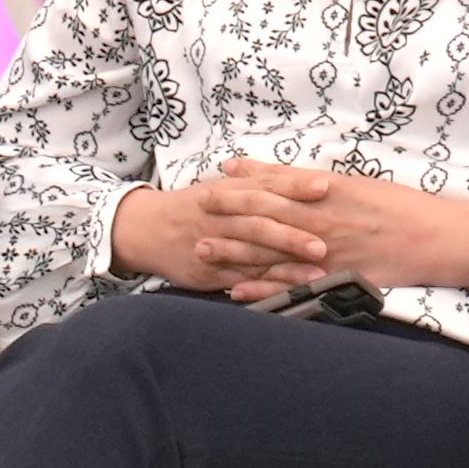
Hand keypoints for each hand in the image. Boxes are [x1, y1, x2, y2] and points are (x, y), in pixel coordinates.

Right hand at [109, 171, 335, 297]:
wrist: (144, 229)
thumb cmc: (192, 206)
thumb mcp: (220, 187)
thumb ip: (258, 181)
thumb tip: (305, 175)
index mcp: (225, 193)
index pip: (264, 186)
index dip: (293, 186)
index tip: (324, 186)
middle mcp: (220, 219)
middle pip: (258, 225)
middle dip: (290, 235)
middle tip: (323, 243)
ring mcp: (213, 247)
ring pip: (252, 257)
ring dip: (285, 267)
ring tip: (316, 274)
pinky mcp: (208, 274)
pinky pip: (240, 282)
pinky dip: (265, 288)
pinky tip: (288, 292)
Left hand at [203, 159, 468, 295]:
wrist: (437, 238)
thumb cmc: (402, 207)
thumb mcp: (360, 185)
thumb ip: (323, 183)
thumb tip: (295, 177)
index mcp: (327, 193)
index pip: (274, 185)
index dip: (243, 182)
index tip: (216, 178)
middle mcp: (320, 220)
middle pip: (263, 216)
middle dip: (228, 213)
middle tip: (194, 210)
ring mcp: (325, 252)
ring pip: (271, 252)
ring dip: (235, 252)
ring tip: (203, 250)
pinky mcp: (333, 279)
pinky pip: (292, 286)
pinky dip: (263, 290)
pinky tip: (238, 292)